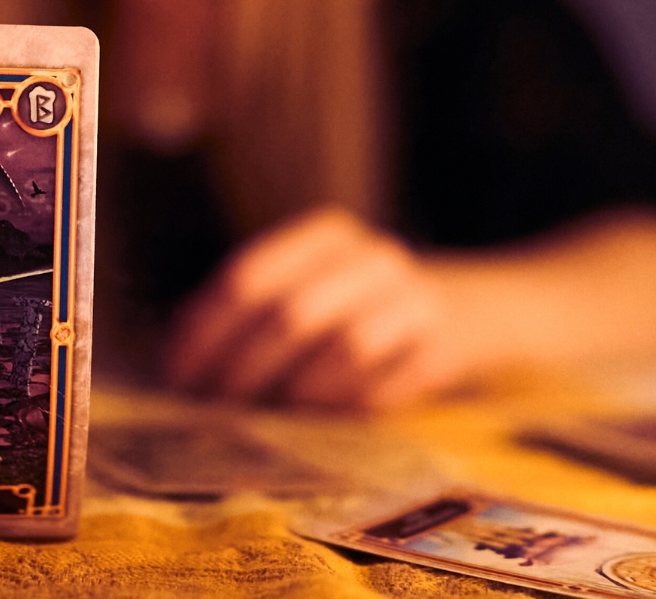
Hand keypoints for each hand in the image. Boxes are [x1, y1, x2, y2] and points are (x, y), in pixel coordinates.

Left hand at [162, 208, 474, 410]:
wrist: (478, 310)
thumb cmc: (363, 305)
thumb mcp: (314, 286)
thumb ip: (253, 312)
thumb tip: (179, 365)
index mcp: (325, 235)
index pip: (249, 277)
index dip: (206, 331)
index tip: (178, 376)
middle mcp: (372, 257)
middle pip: (292, 314)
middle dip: (244, 370)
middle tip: (215, 410)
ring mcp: (415, 298)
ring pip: (344, 348)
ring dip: (297, 392)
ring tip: (269, 417)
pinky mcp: (445, 346)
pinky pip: (385, 386)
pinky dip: (346, 407)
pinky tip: (323, 420)